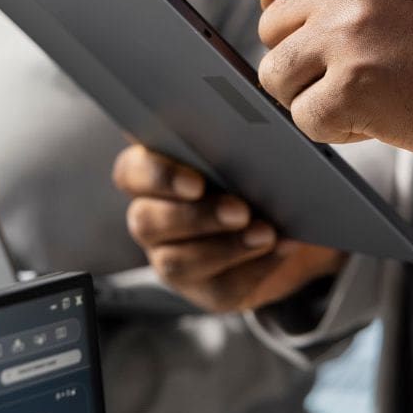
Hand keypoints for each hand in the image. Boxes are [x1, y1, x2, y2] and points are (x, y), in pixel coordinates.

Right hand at [112, 145, 344, 312]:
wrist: (281, 213)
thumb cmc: (252, 165)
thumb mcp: (243, 144)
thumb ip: (233, 133)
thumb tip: (253, 125)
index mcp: (151, 171)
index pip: (131, 173)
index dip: (157, 178)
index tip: (196, 182)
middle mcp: (152, 216)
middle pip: (148, 221)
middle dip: (196, 217)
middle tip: (239, 209)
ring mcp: (171, 256)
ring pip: (177, 262)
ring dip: (224, 248)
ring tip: (265, 233)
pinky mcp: (204, 287)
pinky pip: (220, 287)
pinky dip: (256, 267)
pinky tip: (281, 247)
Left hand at [168, 0, 412, 160]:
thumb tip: (272, 0)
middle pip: (272, 29)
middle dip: (297, 59)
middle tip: (352, 74)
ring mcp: (348, 33)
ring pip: (279, 76)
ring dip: (310, 97)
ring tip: (369, 96)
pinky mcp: (353, 85)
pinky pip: (304, 117)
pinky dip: (331, 129)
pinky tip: (376, 119)